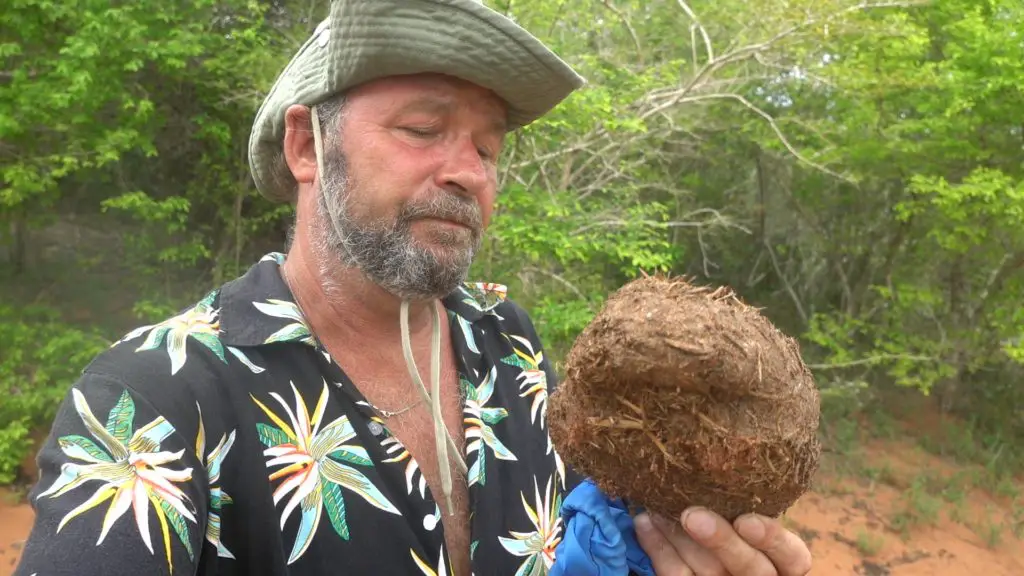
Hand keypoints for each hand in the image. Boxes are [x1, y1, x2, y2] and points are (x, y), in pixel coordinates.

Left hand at [634, 507, 811, 575]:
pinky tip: (645, 523)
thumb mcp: (750, 520)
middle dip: (721, 540)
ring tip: (658, 508)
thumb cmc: (734, 527)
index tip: (747, 520)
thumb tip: (716, 454)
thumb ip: (743, 504)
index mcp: (782, 563)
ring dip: (678, 537)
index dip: (772, 540)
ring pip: (707, 572)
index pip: (793, 557)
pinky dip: (658, 548)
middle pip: (749, 567)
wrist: (708, 556)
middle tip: (692, 515)